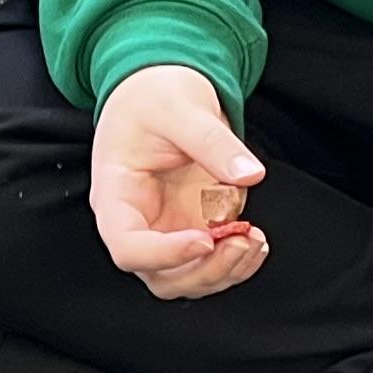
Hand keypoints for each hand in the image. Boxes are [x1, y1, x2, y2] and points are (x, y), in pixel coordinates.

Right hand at [89, 62, 268, 298]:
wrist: (160, 90)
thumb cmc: (155, 97)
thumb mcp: (181, 107)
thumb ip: (212, 141)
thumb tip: (249, 175)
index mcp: (116, 195)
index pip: (126, 246)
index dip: (164, 254)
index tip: (205, 239)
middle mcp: (138, 222)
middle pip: (160, 277)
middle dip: (204, 271)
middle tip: (242, 240)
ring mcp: (166, 230)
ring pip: (187, 281)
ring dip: (224, 273)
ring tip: (255, 240)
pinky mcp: (193, 229)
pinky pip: (210, 265)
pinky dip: (237, 264)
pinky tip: (256, 240)